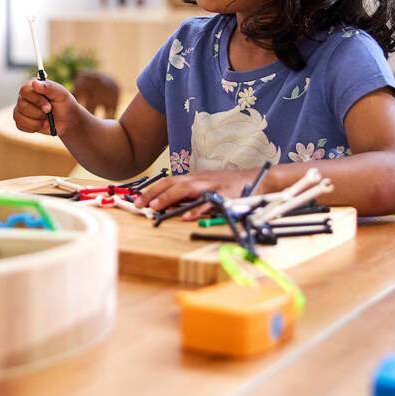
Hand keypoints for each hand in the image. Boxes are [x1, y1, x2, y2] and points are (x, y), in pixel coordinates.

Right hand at [13, 78, 82, 134]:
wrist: (67, 121)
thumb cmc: (64, 104)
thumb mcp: (61, 94)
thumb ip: (49, 87)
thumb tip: (34, 83)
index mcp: (33, 85)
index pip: (25, 91)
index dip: (37, 100)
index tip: (49, 108)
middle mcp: (24, 96)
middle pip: (22, 105)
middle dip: (38, 113)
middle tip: (49, 113)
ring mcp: (20, 108)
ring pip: (19, 116)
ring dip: (36, 122)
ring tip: (46, 120)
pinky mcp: (20, 120)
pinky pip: (20, 125)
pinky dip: (33, 127)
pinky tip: (41, 124)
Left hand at [137, 169, 260, 218]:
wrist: (257, 179)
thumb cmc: (228, 185)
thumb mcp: (205, 187)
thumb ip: (188, 195)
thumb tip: (167, 204)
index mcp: (194, 178)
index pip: (168, 182)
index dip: (152, 191)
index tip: (137, 200)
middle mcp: (200, 180)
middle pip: (173, 184)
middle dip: (154, 194)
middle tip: (139, 205)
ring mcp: (212, 186)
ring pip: (188, 190)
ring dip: (170, 198)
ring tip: (157, 208)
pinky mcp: (225, 195)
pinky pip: (210, 203)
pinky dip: (199, 209)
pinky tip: (188, 216)